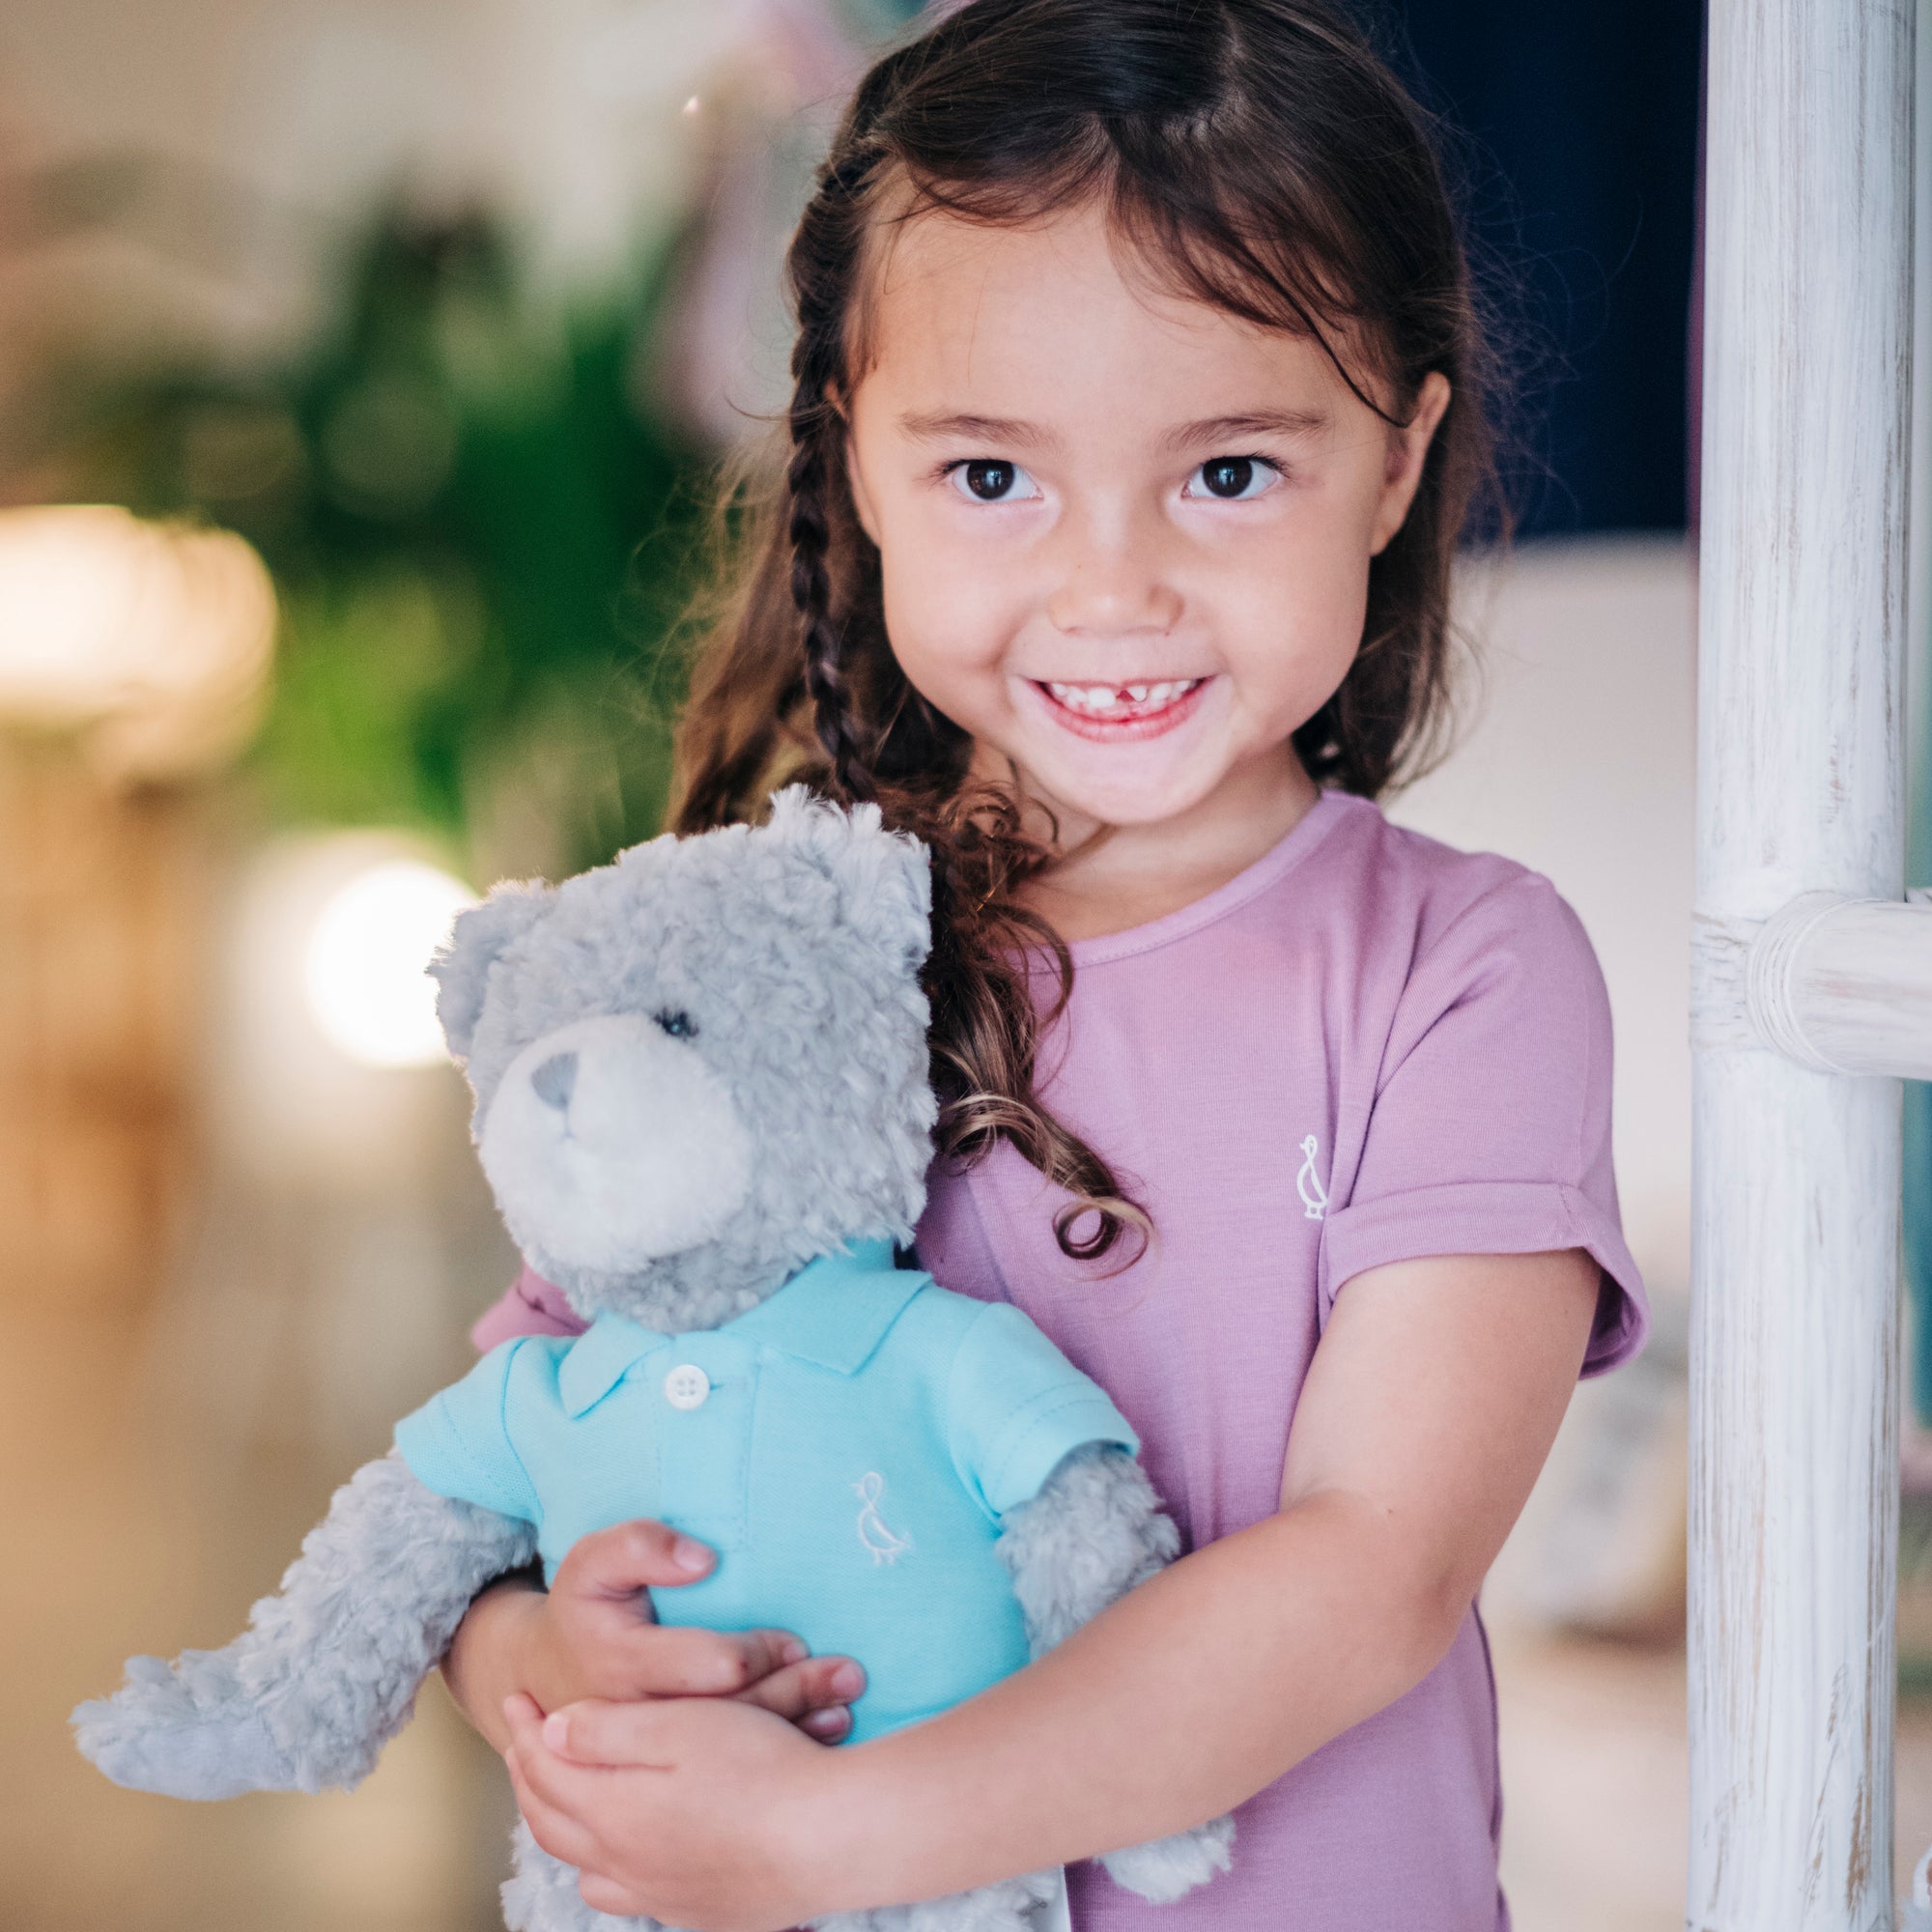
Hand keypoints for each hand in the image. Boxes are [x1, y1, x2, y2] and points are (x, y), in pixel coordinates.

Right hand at [442, 1519, 864, 1752]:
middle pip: (733, 1713)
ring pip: (735, 1753)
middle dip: (796, 1691)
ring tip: (846, 1705)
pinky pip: (727, 1774)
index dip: (758, 1653)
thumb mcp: (593, 1561)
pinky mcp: (666, 1777)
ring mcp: (652, 1761)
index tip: (794, 1641)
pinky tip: (821, 1735)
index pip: (708, 1667)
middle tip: (851, 1674)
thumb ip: (641, 1545)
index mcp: (622, 1666)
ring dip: (798, 1728)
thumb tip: (703, 1558)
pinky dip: (779, 1757)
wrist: (542, 1681)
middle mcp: (640, 1725)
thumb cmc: (585, 1609)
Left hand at [505, 1690, 848, 1930]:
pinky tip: (631, 1853)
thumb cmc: (759, 1769)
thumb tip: (550, 1733)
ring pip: (589, 1871)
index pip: (545, 1769)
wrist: (830, 1837)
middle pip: (553, 1823)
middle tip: (525, 1742)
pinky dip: (611, 1871)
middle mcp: (626, 1866)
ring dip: (567, 1830)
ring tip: (569, 1797)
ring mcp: (664, 1897)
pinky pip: (632, 1898)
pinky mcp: (703, 1914)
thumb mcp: (679, 1724)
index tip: (517, 1695)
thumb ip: (605, 1730)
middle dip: (531, 1777)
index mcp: (613, 1814)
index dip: (524, 1729)